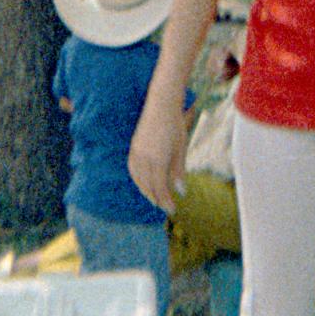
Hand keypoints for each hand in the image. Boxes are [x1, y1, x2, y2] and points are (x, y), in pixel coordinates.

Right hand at [126, 97, 185, 213]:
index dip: (166, 201)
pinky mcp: (133, 148)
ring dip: (146, 191)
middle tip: (165, 207)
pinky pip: (133, 170)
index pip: (160, 187)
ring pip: (139, 179)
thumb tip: (181, 191)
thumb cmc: (174, 126)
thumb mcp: (181, 149)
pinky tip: (143, 183)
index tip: (172, 210)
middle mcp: (144, 158)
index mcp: (158, 160)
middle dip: (157, 198)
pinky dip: (138, 180)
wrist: (161, 105)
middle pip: (148, 186)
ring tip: (155, 198)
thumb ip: (178, 171)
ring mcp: (136, 153)